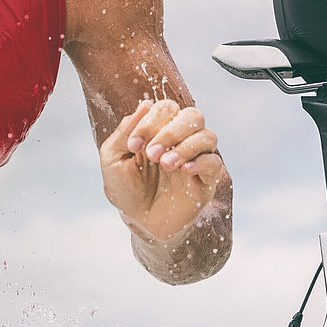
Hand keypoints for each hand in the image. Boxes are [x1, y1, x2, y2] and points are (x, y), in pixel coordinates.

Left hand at [101, 98, 227, 243]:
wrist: (139, 221)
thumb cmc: (125, 189)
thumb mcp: (113, 159)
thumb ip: (125, 131)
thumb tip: (145, 104)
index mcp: (159, 129)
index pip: (166, 108)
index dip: (151, 121)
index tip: (134, 146)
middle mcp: (181, 139)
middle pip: (192, 116)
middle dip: (171, 132)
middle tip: (152, 154)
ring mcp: (196, 158)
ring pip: (207, 136)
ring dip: (185, 147)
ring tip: (166, 165)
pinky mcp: (207, 179)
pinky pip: (214, 161)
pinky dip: (200, 162)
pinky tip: (182, 171)